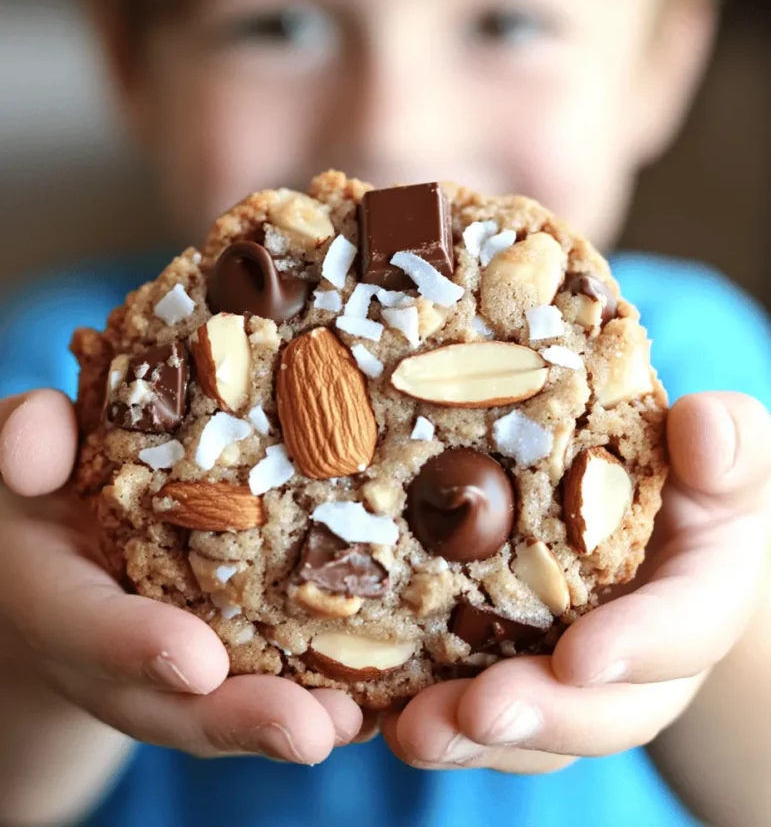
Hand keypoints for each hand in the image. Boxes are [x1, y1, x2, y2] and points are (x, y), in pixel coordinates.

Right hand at [0, 390, 362, 762]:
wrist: (62, 534)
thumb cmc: (52, 476)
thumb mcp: (28, 451)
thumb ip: (27, 440)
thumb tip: (33, 447)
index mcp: (52, 594)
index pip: (85, 626)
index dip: (135, 648)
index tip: (197, 662)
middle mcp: (106, 649)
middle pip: (166, 700)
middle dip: (235, 719)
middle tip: (307, 732)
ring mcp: (157, 664)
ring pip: (214, 709)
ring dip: (281, 723)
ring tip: (352, 726)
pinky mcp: (210, 656)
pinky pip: (254, 685)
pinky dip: (307, 698)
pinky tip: (370, 704)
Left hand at [381, 392, 770, 772]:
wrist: (647, 512)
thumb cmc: (685, 472)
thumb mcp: (718, 451)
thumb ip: (727, 442)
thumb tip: (700, 425)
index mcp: (699, 600)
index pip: (683, 630)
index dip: (636, 647)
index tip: (579, 656)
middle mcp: (643, 660)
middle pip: (602, 709)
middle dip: (541, 715)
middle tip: (478, 712)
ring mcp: (578, 677)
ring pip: (536, 730)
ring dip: (474, 737)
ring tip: (414, 730)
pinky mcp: (518, 671)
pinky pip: (482, 713)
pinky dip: (436, 719)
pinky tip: (380, 713)